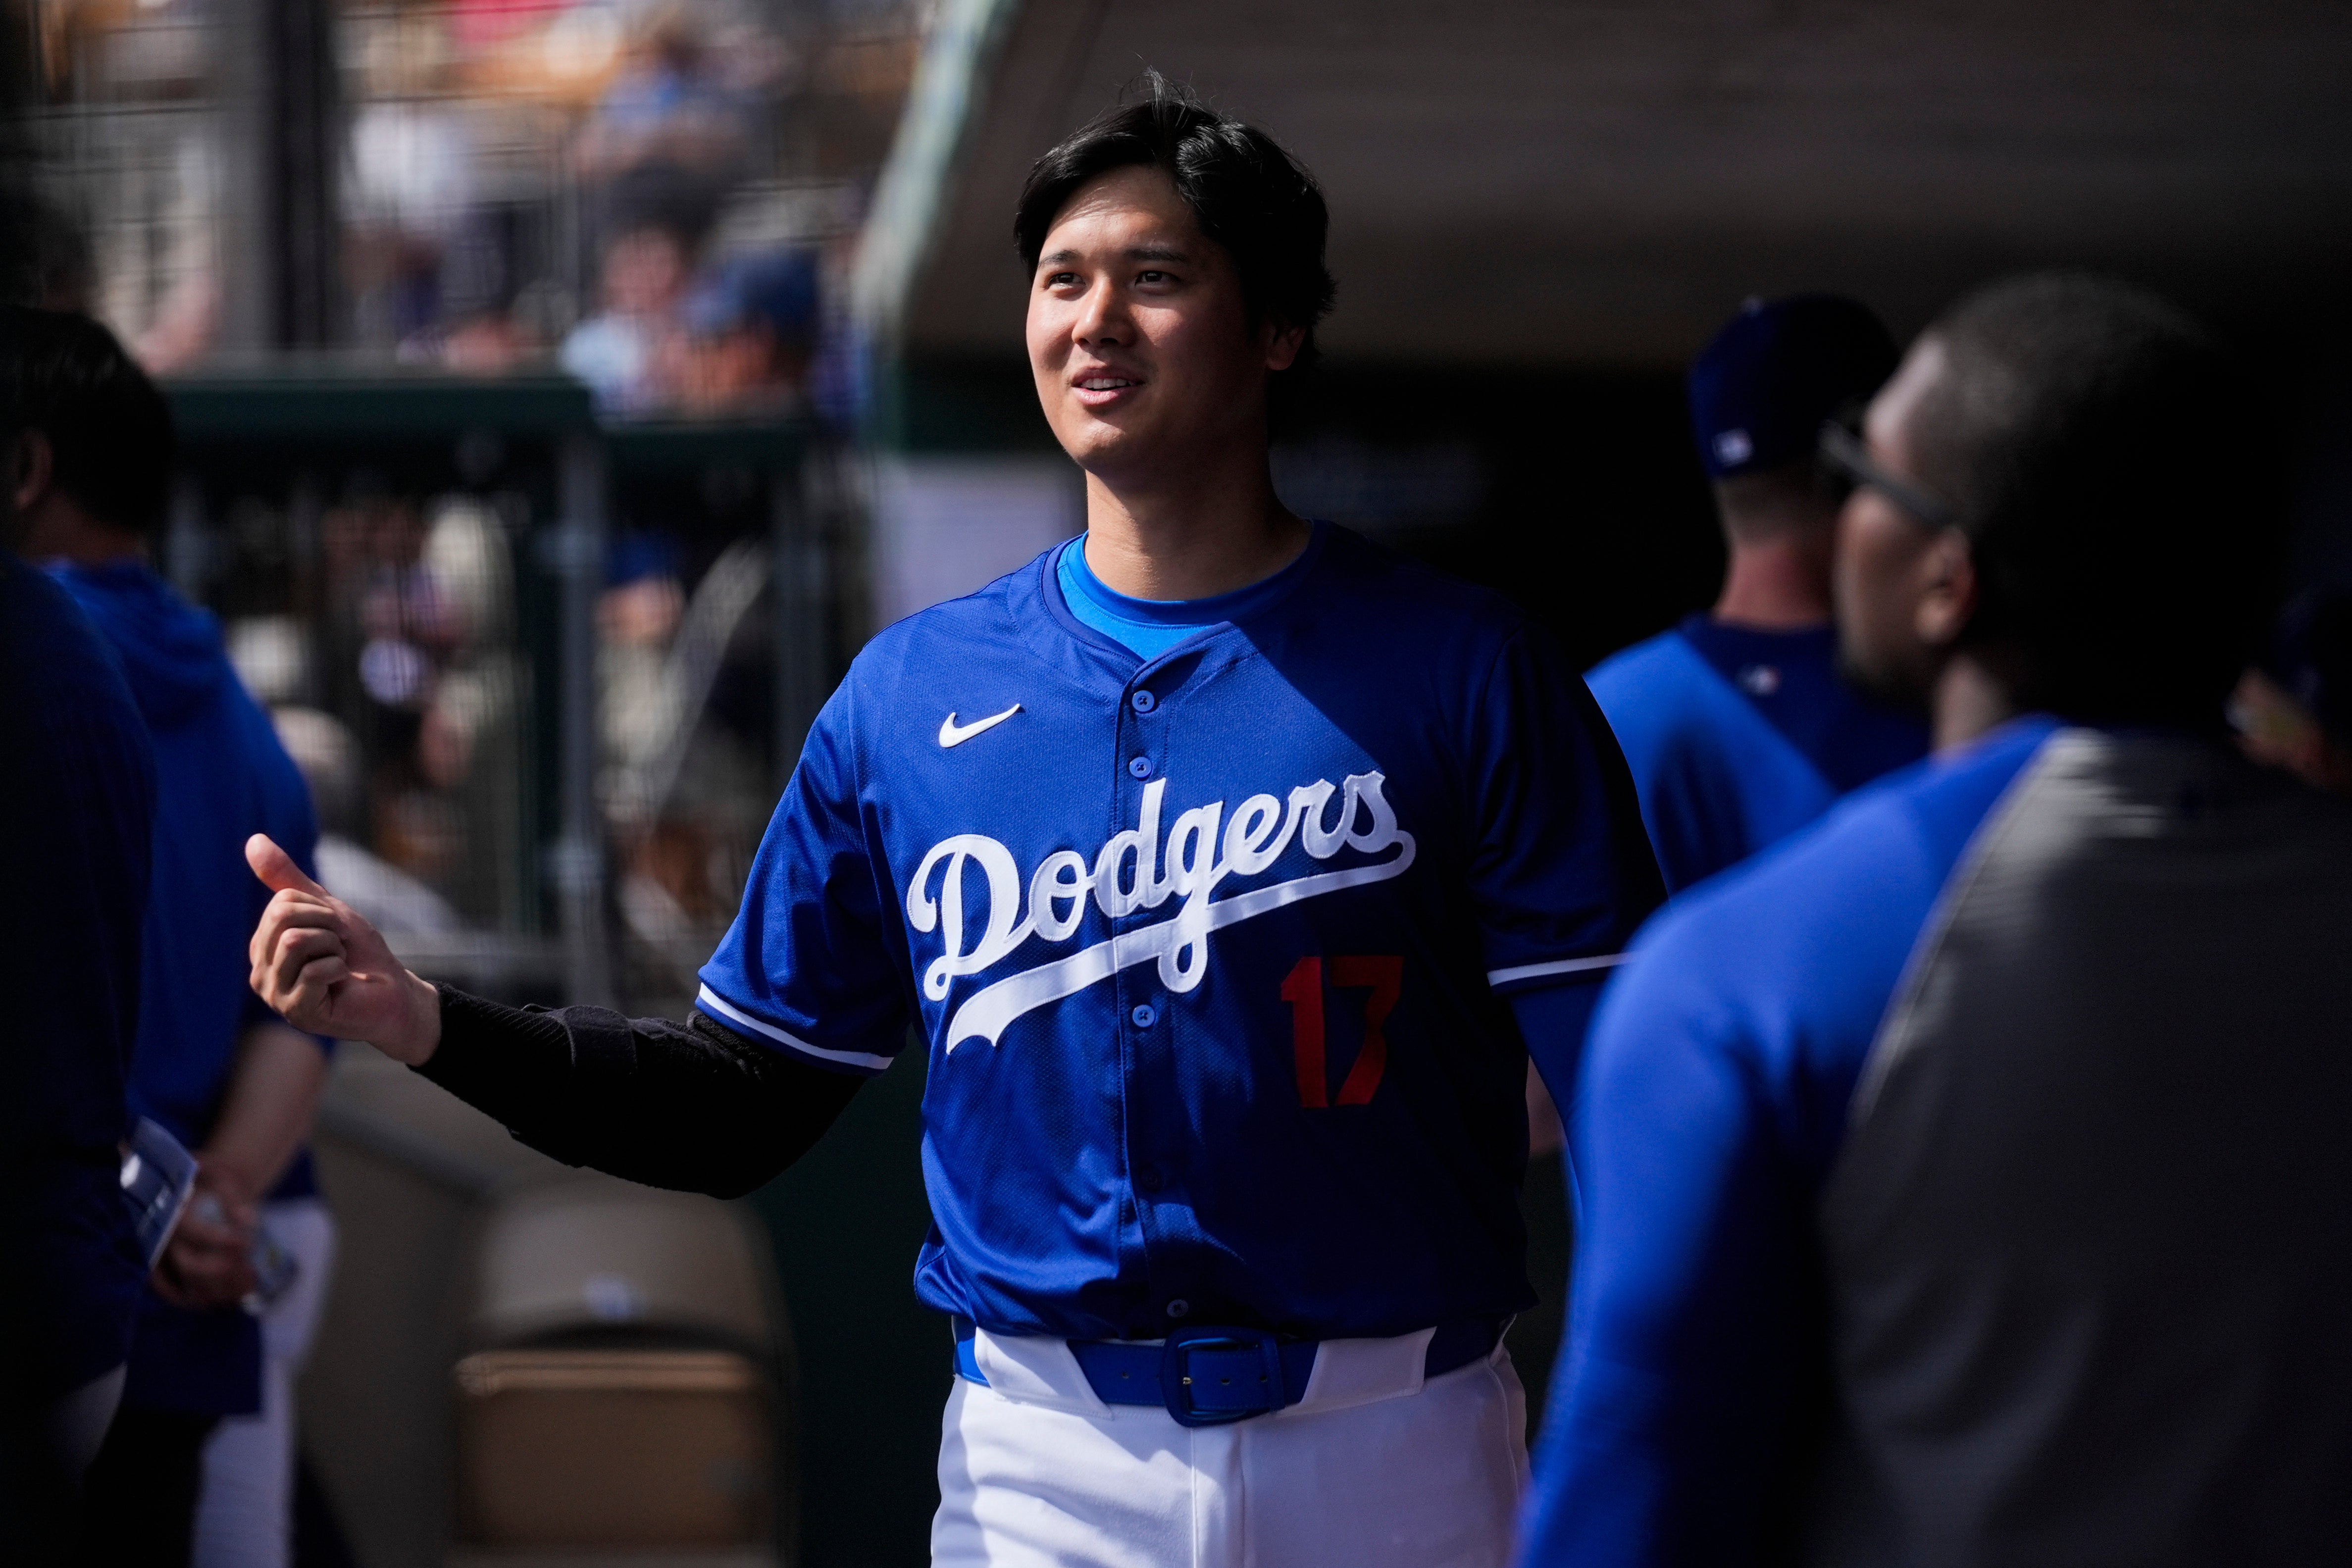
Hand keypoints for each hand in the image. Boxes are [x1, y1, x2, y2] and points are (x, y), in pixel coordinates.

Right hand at [151, 1170, 257, 1309]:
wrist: (202, 1183)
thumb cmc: (214, 1180)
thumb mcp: (225, 1178)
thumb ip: (235, 1198)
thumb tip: (248, 1221)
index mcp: (174, 1210)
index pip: (192, 1230)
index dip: (219, 1240)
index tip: (247, 1241)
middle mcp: (163, 1235)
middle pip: (188, 1264)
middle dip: (221, 1272)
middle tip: (250, 1271)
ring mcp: (162, 1252)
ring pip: (183, 1283)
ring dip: (215, 1291)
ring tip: (246, 1290)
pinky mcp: (163, 1264)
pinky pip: (167, 1288)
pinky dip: (190, 1298)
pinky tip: (216, 1301)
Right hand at [246, 835, 440, 1064]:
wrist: (393, 991)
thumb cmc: (359, 952)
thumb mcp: (325, 908)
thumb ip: (288, 879)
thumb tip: (253, 840)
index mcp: (262, 947)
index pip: (281, 904)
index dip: (320, 909)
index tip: (335, 930)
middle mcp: (260, 973)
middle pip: (282, 918)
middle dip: (326, 923)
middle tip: (340, 945)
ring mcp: (275, 996)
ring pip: (296, 941)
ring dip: (333, 946)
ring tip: (339, 963)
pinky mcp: (298, 1012)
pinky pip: (316, 970)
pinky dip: (340, 967)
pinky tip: (342, 983)